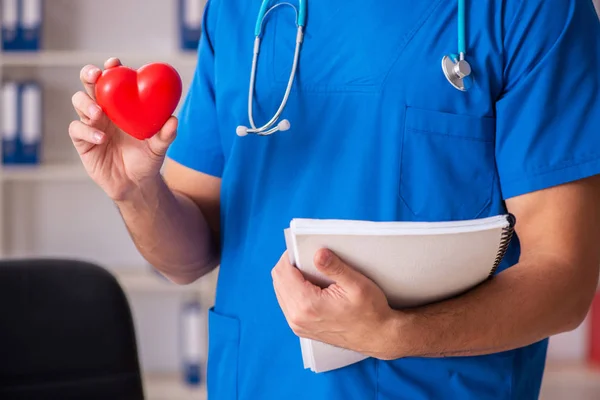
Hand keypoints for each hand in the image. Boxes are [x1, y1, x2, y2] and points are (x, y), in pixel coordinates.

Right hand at [69, 58, 177, 200]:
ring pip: (79, 103)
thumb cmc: (148, 160)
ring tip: (98, 113)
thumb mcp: (159, 147)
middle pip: (90, 85)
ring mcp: (91, 124)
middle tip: (96, 76)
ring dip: (86, 103)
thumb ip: (166, 135)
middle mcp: (104, 110)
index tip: (115, 63)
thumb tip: (173, 120)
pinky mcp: (82, 142)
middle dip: (89, 75)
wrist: (136, 184)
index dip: (112, 69)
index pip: (114, 81)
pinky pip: (77, 130)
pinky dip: (87, 131)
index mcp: (122, 105)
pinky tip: (101, 139)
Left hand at [272, 249, 398, 359]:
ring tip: (311, 271)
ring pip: (280, 291)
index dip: (290, 255)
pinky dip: (294, 290)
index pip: (283, 271)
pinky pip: (287, 303)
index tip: (303, 248)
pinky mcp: (301, 328)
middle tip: (308, 258)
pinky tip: (311, 286)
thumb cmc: (371, 312)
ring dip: (290, 277)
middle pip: (278, 279)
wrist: (378, 337)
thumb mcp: (357, 285)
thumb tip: (318, 253)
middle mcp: (297, 317)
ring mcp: (297, 325)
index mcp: (307, 305)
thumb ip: (335, 268)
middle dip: (290, 265)